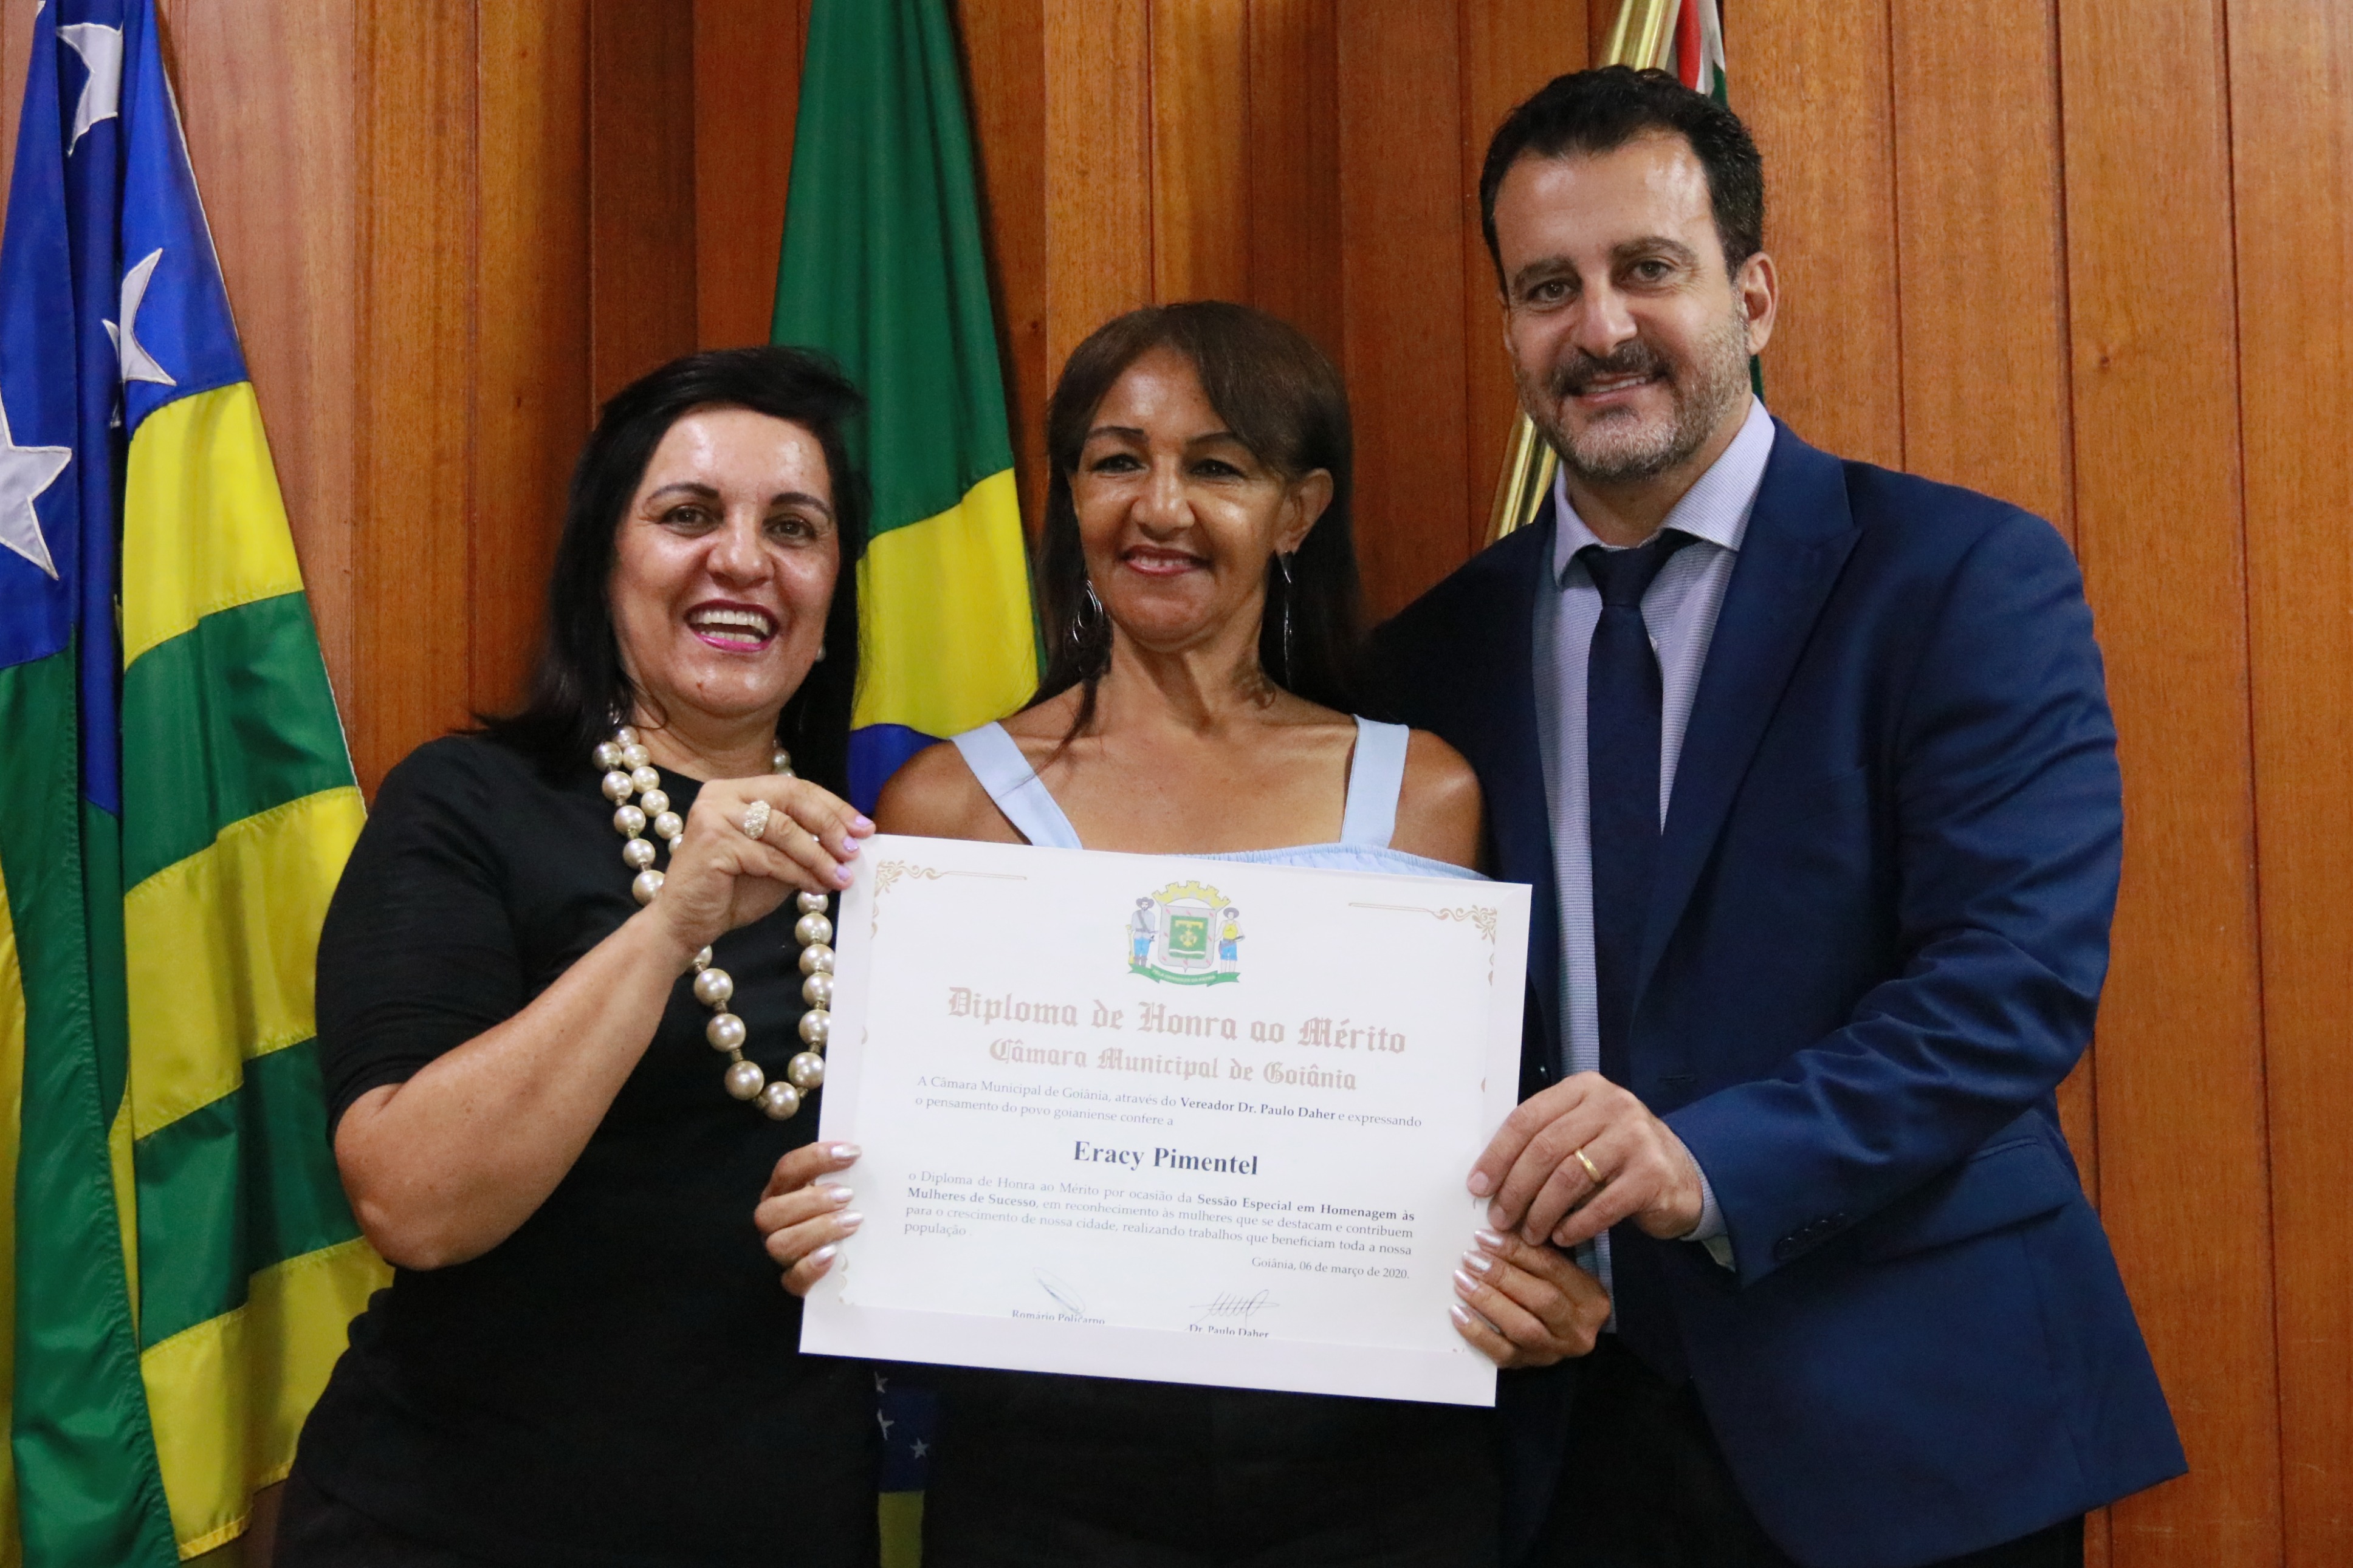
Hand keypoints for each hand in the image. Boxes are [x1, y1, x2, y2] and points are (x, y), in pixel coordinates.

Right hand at [646, 777, 872, 960]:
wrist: (685, 923)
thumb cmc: (730, 891)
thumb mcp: (776, 861)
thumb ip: (803, 844)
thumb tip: (851, 840)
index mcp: (738, 790)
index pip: (796, 788)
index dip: (834, 807)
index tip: (864, 828)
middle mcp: (722, 794)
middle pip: (792, 798)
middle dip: (831, 825)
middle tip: (856, 849)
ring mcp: (714, 814)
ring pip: (784, 829)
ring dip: (819, 856)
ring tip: (842, 877)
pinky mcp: (712, 841)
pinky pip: (770, 856)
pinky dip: (799, 873)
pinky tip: (817, 887)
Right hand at [754, 1141, 863, 1294]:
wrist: (851, 1264)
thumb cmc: (844, 1213)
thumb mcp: (841, 1190)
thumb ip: (843, 1173)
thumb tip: (861, 1152)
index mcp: (783, 1192)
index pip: (787, 1169)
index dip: (815, 1157)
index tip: (852, 1153)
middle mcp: (775, 1222)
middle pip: (771, 1210)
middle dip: (812, 1200)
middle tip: (848, 1195)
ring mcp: (781, 1254)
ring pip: (779, 1243)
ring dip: (818, 1229)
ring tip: (853, 1221)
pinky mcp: (795, 1282)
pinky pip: (793, 1279)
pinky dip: (812, 1266)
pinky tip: (834, 1254)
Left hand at [1449, 1230, 1610, 1367]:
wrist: (1564, 1333)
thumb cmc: (1557, 1291)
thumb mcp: (1561, 1270)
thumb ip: (1536, 1252)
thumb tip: (1494, 1233)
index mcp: (1591, 1297)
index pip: (1553, 1268)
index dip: (1516, 1250)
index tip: (1485, 1237)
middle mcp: (1578, 1328)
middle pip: (1540, 1299)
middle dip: (1501, 1275)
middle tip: (1471, 1258)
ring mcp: (1555, 1351)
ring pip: (1522, 1327)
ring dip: (1488, 1301)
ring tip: (1462, 1280)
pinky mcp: (1530, 1366)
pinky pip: (1502, 1353)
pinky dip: (1477, 1332)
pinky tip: (1458, 1312)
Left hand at [1468, 1072, 1704, 1248]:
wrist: (1683, 1175)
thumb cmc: (1618, 1156)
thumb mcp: (1582, 1134)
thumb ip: (1543, 1139)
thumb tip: (1485, 1174)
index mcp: (1584, 1088)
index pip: (1527, 1118)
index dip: (1498, 1154)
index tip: (1478, 1186)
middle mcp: (1612, 1104)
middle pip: (1545, 1148)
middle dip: (1515, 1188)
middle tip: (1500, 1219)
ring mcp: (1635, 1137)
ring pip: (1569, 1177)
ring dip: (1541, 1212)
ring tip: (1530, 1234)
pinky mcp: (1652, 1173)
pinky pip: (1602, 1205)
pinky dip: (1576, 1225)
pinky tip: (1563, 1237)